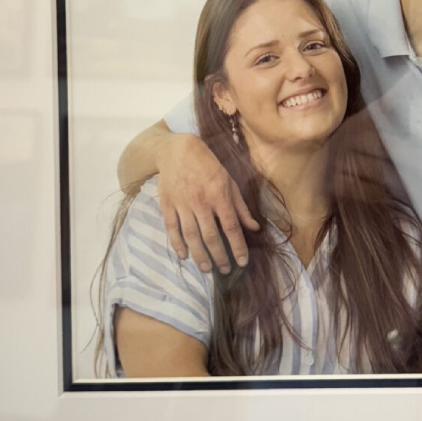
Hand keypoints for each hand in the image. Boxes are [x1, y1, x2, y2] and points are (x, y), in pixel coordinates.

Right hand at [155, 134, 257, 272]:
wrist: (177, 151)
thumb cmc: (208, 166)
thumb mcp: (230, 182)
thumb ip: (240, 207)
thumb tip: (254, 228)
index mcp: (219, 196)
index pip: (231, 227)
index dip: (238, 247)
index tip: (243, 262)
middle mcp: (201, 202)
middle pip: (211, 236)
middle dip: (219, 256)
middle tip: (225, 270)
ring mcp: (182, 204)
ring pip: (191, 236)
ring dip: (199, 255)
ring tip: (207, 269)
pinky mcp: (167, 205)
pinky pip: (172, 229)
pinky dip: (177, 244)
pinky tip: (184, 256)